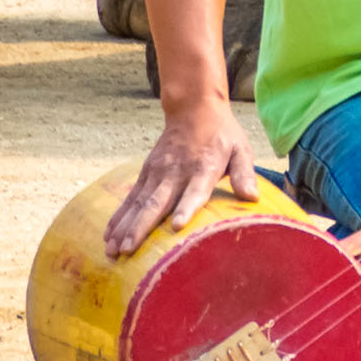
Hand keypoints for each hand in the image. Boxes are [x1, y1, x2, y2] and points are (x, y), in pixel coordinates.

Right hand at [108, 99, 263, 258]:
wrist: (194, 109)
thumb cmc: (222, 135)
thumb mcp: (241, 149)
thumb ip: (245, 174)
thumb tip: (252, 197)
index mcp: (203, 168)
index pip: (195, 191)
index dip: (186, 208)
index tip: (176, 226)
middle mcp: (176, 171)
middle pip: (156, 202)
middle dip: (140, 228)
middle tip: (127, 251)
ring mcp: (157, 172)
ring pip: (138, 203)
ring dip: (124, 228)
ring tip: (112, 251)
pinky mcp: (146, 173)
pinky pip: (129, 198)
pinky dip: (118, 217)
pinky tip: (108, 235)